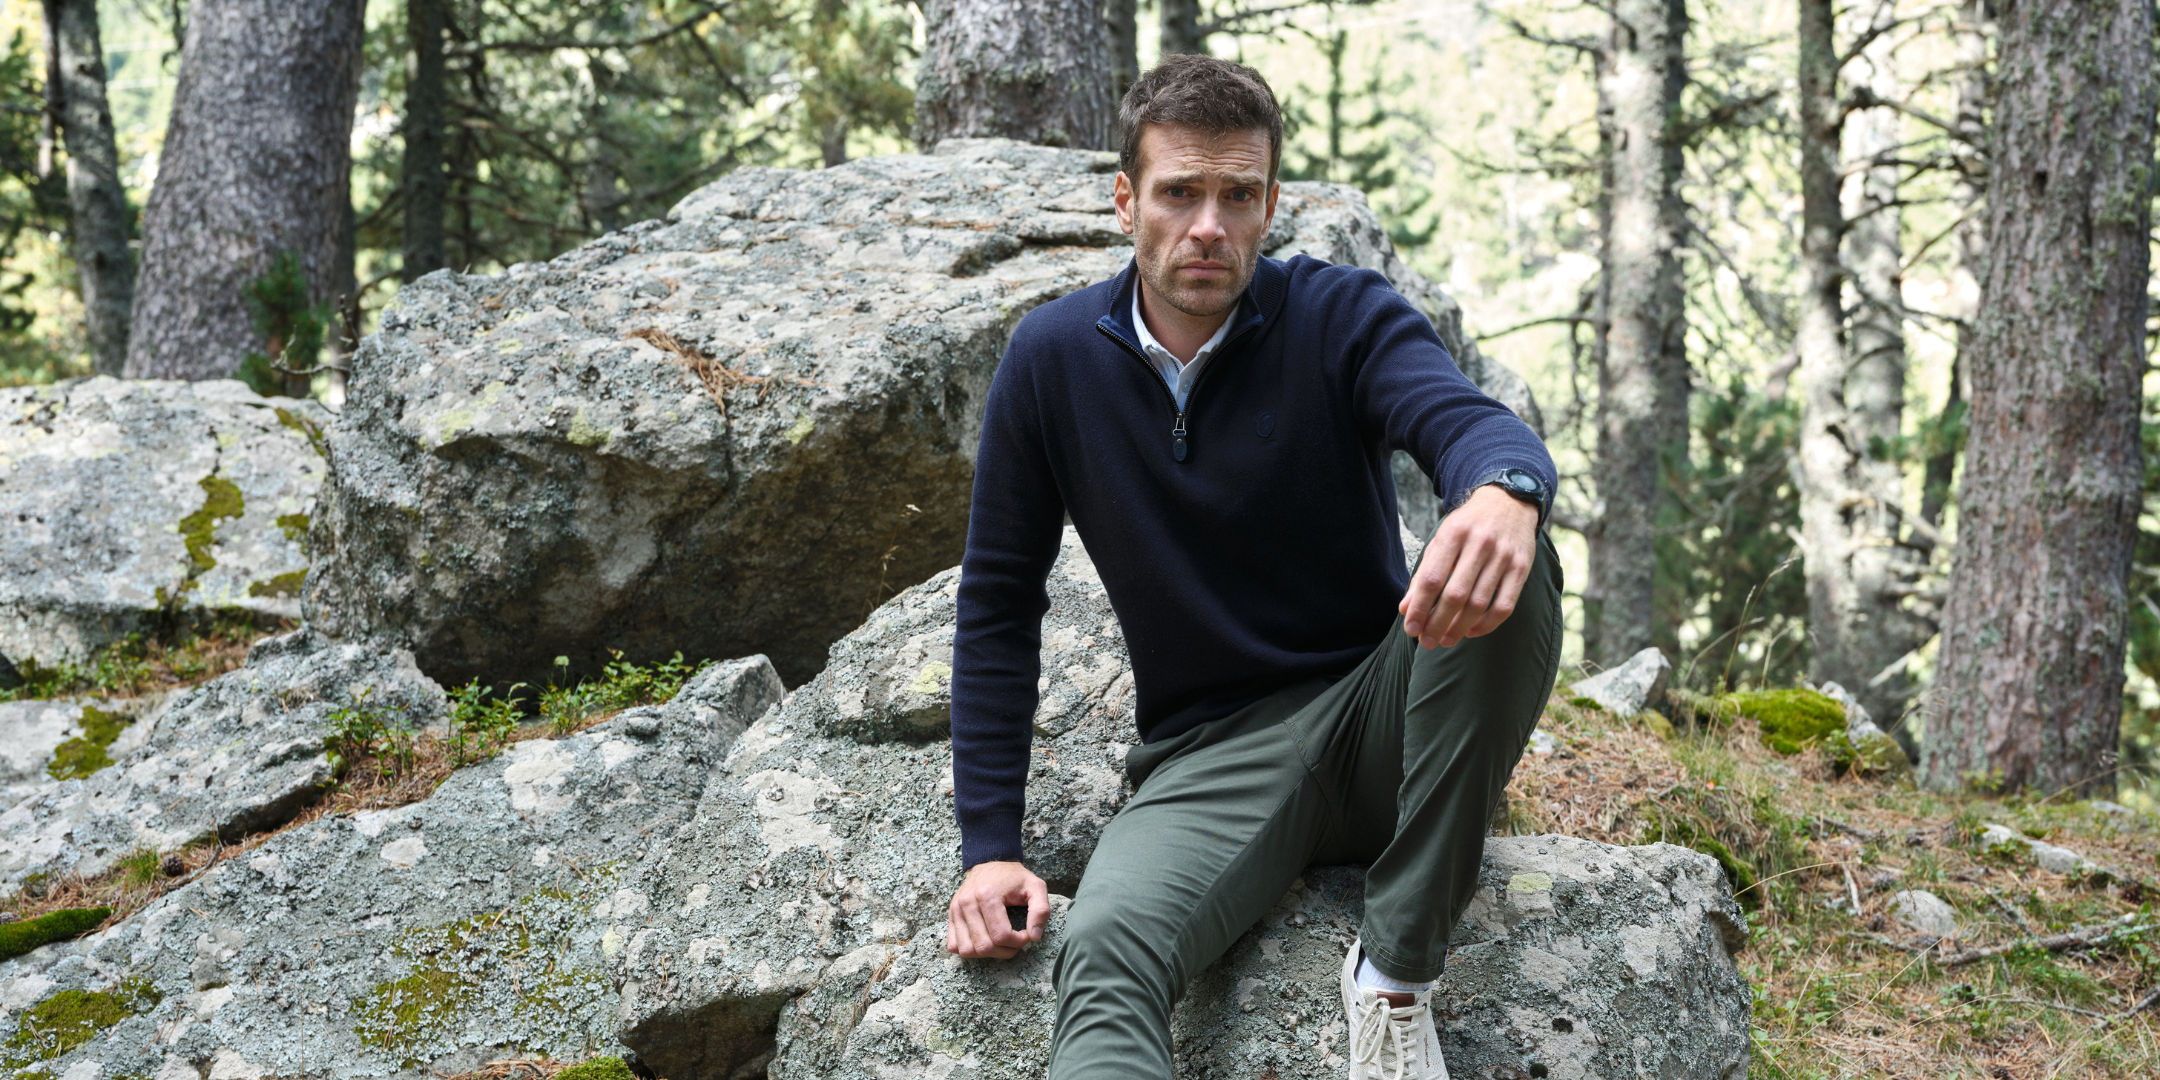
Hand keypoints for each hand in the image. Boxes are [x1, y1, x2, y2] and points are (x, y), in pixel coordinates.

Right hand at [944, 860, 1048, 958]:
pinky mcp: (951, 916)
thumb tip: (1034, 936)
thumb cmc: (1013, 877)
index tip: (1026, 934)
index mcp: (987, 895)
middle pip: (984, 946)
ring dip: (987, 954)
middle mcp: (967, 903)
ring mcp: (956, 910)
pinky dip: (970, 949)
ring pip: (968, 950)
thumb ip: (1041, 911)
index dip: (1018, 942)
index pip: (1001, 936)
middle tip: (1015, 941)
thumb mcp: (1036, 886)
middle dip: (1004, 951)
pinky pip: (954, 946)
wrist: (989, 862)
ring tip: (1000, 942)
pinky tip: (985, 939)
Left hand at [1398, 485, 1539, 649]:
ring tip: (1445, 640)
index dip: (1420, 608)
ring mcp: (1503, 556)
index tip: (1411, 629)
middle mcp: (1479, 544)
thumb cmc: (1467, 526)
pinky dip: (1487, 624)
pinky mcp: (1521, 567)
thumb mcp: (1441, 541)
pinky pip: (1505, 605)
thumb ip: (1423, 575)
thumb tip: (1406, 610)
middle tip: (1427, 643)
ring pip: (1479, 603)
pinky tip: (1471, 631)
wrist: (1508, 501)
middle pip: (1455, 595)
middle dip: (1438, 624)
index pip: (1432, 579)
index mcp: (1452, 535)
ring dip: (1459, 628)